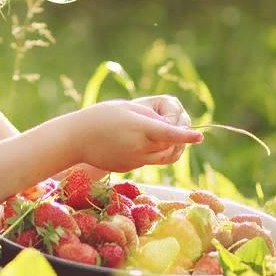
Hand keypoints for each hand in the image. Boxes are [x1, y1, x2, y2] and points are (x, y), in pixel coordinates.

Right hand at [65, 98, 202, 174]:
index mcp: (139, 128)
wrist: (74, 139)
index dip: (186, 135)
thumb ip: (150, 117)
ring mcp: (134, 160)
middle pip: (170, 146)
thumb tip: (169, 128)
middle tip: (179, 126)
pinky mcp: (129, 167)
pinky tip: (140, 141)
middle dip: (178, 138)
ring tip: (164, 134)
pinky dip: (152, 152)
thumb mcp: (127, 108)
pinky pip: (149, 161)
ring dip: (169, 147)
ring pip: (162, 157)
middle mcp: (139, 147)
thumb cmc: (99, 117)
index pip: (169, 133)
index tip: (200, 136)